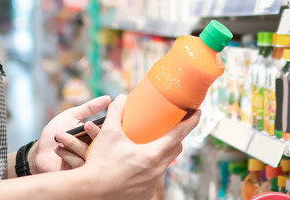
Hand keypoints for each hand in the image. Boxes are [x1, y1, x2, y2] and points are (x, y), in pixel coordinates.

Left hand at [29, 95, 110, 173]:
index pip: (108, 131)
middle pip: (103, 143)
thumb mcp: (72, 115)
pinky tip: (57, 148)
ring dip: (73, 143)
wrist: (40, 151)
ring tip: (59, 135)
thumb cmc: (55, 131)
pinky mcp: (79, 171)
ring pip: (90, 153)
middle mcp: (95, 149)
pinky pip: (79, 164)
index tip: (94, 121)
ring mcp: (88, 161)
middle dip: (93, 133)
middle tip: (84, 126)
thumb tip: (108, 98)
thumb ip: (89, 108)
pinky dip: (67, 155)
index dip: (106, 126)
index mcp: (95, 134)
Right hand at [79, 95, 200, 199]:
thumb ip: (116, 113)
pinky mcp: (145, 194)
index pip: (179, 134)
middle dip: (176, 138)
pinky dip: (149, 169)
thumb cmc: (100, 162)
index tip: (198, 113)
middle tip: (171, 128)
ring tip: (150, 146)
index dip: (191, 122)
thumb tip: (121, 98)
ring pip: (164, 164)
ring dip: (161, 154)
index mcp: (152, 154)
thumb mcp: (108, 133)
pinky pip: (153, 178)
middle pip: (175, 150)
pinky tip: (139, 165)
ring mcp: (152, 184)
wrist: (91, 190)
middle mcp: (156, 171)